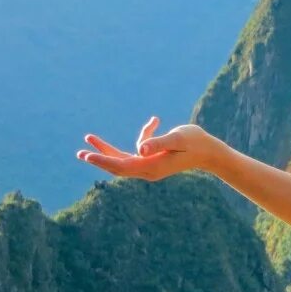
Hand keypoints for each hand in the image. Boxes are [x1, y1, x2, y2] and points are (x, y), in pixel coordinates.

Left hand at [77, 118, 227, 181]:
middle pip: (118, 166)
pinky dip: (141, 138)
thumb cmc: (196, 143)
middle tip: (80, 153)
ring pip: (123, 160)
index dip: (103, 160)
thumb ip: (159, 142)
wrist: (210, 152)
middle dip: (99, 159)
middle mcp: (149, 170)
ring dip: (107, 150)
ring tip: (90, 138)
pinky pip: (136, 152)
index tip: (87, 156)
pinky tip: (155, 122)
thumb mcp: (178, 139)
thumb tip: (140, 148)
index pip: (122, 166)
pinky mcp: (153, 161)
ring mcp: (150, 167)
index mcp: (152, 166)